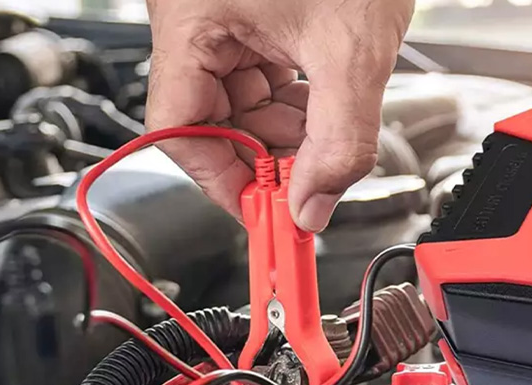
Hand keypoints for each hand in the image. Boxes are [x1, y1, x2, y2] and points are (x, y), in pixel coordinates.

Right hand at [145, 0, 414, 230]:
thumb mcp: (351, 52)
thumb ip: (339, 140)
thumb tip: (315, 206)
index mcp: (190, 21)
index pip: (179, 131)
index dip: (223, 183)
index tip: (264, 218)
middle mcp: (198, 21)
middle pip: (213, 123)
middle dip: (266, 159)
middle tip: (308, 190)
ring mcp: (226, 19)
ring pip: (243, 106)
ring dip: (286, 136)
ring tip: (326, 143)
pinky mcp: (256, 18)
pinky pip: (265, 80)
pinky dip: (297, 107)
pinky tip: (325, 112)